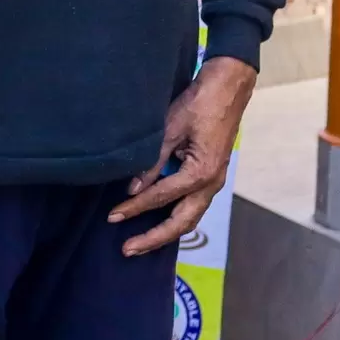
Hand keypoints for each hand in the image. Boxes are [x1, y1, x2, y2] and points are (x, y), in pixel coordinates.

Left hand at [109, 55, 254, 256]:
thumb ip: (152, 162)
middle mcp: (211, 184)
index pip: (161, 197)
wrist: (226, 90)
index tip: (113, 216)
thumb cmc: (198, 105)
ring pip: (189, 218)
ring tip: (139, 243)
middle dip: (153, 238)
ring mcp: (213, 182)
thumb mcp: (169, 130)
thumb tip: (132, 189)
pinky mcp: (210, 177)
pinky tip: (157, 220)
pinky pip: (191, 205)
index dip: (135, 208)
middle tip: (127, 249)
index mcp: (201, 173)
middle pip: (181, 223)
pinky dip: (174, 216)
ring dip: (164, 232)